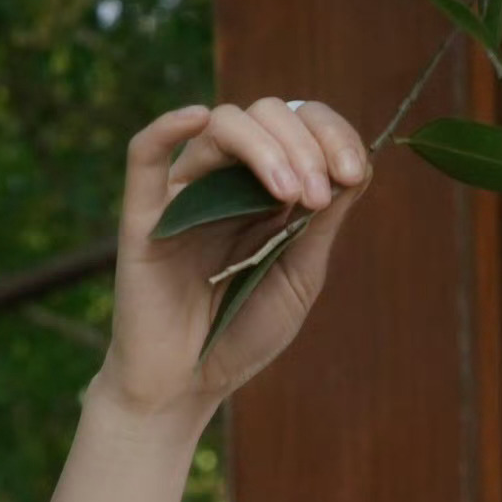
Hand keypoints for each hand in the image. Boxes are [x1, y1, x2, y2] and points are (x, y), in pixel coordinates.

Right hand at [96, 96, 371, 422]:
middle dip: (305, 147)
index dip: (333, 135)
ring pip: (223, 125)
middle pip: (267, 114)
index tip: (354, 174)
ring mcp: (184, 191)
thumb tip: (358, 165)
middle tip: (318, 198)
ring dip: (266, 147)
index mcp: (267, 189)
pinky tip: (196, 118)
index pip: (302, 127)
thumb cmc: (242, 335)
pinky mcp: (143, 213)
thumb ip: (323, 223)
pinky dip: (168, 126)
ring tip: (290, 195)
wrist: (187, 386)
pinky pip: (145, 154)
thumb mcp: (300, 278)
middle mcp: (227, 179)